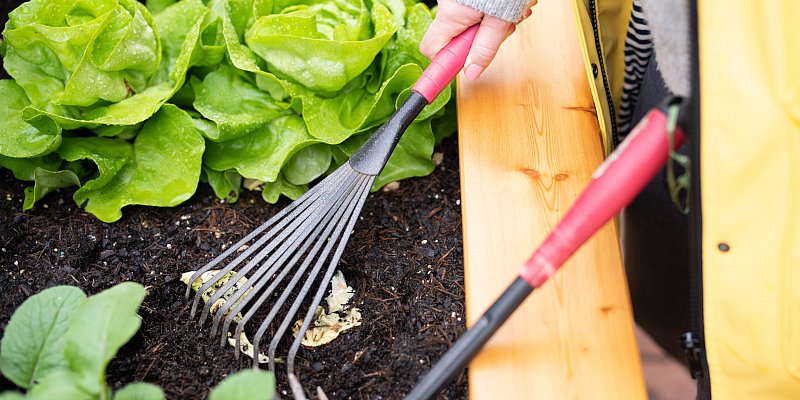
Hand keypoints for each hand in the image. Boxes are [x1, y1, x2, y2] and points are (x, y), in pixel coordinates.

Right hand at [419, 0, 535, 79]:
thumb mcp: (500, 22)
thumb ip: (485, 48)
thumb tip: (472, 73)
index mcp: (451, 16)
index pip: (433, 50)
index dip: (445, 64)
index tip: (453, 75)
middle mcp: (450, 7)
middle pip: (458, 39)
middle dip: (481, 41)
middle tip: (500, 34)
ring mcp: (459, 0)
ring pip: (474, 25)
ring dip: (495, 26)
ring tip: (512, 14)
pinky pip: (480, 11)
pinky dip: (496, 12)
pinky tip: (509, 6)